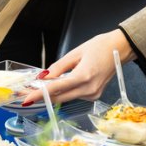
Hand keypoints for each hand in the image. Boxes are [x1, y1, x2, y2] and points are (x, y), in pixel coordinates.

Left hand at [21, 29, 135, 105]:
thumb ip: (58, 66)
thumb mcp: (76, 52)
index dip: (39, 94)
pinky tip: (56, 85)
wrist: (120, 48)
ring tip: (37, 88)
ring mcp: (93, 94)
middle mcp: (89, 88)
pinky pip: (73, 95)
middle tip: (25, 94)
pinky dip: (63, 92)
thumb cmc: (101, 46)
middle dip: (41, 96)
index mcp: (84, 76)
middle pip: (59, 97)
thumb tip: (43, 77)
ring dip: (51, 94)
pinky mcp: (94, 95)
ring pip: (66, 97)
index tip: (27, 98)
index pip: (56, 88)